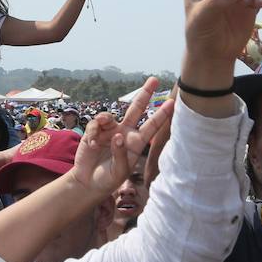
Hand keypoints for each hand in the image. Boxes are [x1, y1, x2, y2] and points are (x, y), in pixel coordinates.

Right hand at [69, 77, 171, 196]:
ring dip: (105, 119)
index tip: (172, 103)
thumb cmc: (108, 179)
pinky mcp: (94, 132)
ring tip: (100, 129)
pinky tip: (92, 145)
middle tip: (154, 79)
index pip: (151, 127)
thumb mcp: (119, 172)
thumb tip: (117, 135)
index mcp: (135, 143)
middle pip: (136, 109)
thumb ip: (120, 154)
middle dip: (145, 94)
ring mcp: (109, 131)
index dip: (161, 115)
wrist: (88, 182)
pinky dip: (93, 133)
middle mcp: (124, 133)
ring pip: (109, 116)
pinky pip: (94, 125)